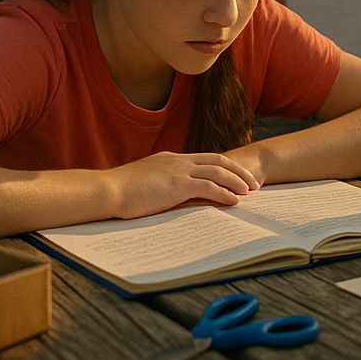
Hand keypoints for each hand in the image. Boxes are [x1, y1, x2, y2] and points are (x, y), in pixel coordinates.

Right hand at [108, 152, 260, 218]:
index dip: (224, 166)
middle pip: (218, 161)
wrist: (107, 190)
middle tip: (253, 182)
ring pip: (218, 172)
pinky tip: (235, 201)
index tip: (237, 176)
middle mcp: (178, 161)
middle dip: (238, 171)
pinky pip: (209, 187)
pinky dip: (225, 193)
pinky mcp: (177, 185)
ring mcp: (178, 171)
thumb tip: (168, 195)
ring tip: (250, 192)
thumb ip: (160, 183)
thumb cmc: (119, 192)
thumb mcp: (144, 181)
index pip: (205, 158)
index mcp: (171, 159)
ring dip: (237, 181)